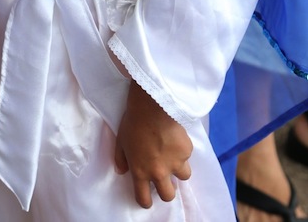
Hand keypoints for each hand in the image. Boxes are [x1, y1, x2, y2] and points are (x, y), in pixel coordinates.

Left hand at [114, 81, 191, 207]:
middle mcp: (159, 172)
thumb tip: (121, 171)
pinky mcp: (187, 151)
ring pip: (183, 176)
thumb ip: (121, 159)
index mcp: (141, 171)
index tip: (147, 198)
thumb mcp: (120, 141)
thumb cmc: (133, 122)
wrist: (152, 106)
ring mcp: (175, 163)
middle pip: (168, 196)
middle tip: (164, 179)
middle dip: (167, 190)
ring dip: (179, 169)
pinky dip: (182, 149)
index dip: (145, 201)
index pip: (144, 198)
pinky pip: (187, 155)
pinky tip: (175, 136)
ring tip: (173, 156)